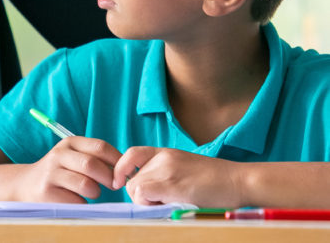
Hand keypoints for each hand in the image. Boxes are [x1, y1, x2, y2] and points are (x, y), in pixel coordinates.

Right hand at [17, 136, 122, 202]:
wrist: (26, 184)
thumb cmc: (60, 171)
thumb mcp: (74, 157)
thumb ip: (95, 157)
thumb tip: (125, 167)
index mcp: (70, 143)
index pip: (100, 147)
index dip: (117, 160)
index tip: (123, 172)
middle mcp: (59, 155)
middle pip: (92, 165)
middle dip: (108, 178)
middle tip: (113, 186)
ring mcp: (52, 173)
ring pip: (86, 184)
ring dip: (95, 192)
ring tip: (92, 192)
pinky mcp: (47, 193)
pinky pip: (76, 201)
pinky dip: (82, 203)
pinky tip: (76, 199)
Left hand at [113, 147, 243, 207]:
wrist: (239, 180)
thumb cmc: (216, 182)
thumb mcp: (185, 169)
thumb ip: (164, 174)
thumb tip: (145, 191)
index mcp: (166, 152)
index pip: (131, 154)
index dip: (121, 169)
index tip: (121, 183)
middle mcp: (163, 157)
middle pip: (132, 178)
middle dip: (140, 196)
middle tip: (160, 204)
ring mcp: (166, 169)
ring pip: (135, 188)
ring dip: (146, 202)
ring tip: (168, 205)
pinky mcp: (171, 183)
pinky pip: (144, 193)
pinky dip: (149, 205)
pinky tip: (168, 207)